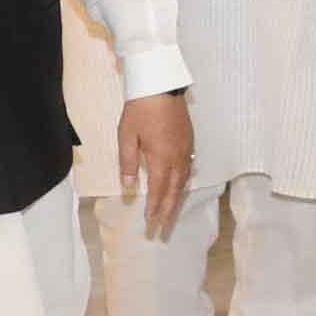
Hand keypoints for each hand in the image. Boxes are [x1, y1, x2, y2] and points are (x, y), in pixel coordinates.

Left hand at [113, 91, 195, 240]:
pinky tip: (179, 186)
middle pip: (174, 191)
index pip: (158, 190)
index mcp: (161, 158)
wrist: (160, 85)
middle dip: (167, 212)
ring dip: (176, 200)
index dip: (154, 209)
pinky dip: (183, 184)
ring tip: (170, 213)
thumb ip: (127, 164)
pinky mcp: (189, 140)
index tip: (150, 224)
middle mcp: (177, 158)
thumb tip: (127, 188)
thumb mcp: (126, 137)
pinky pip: (188, 169)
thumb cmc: (140, 110)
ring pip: (184, 181)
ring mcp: (186, 149)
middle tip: (161, 230)